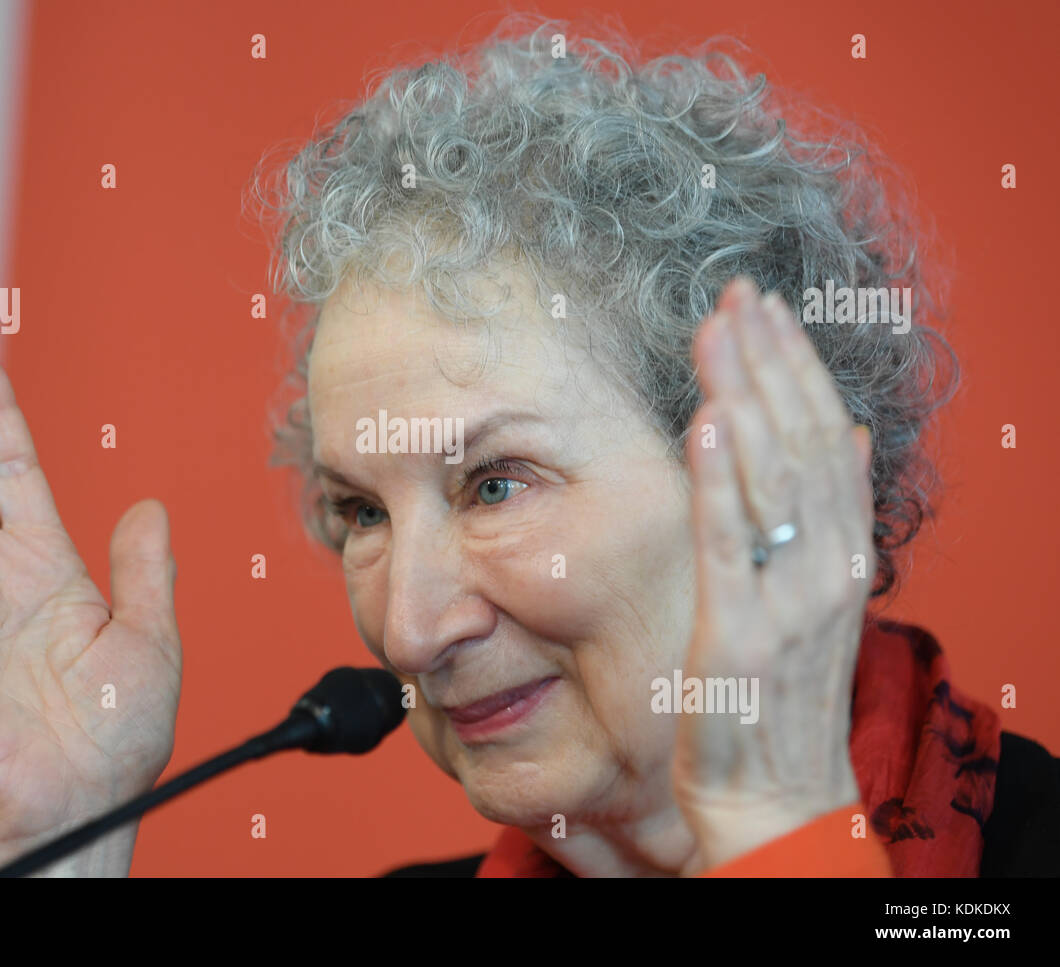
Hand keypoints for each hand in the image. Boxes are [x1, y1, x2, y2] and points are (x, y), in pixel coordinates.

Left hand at [672, 279, 873, 869]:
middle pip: (798, 443)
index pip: (820, 438)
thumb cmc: (784, 695)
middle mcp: (822, 568)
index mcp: (837, 552)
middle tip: (736, 294)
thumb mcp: (816, 596)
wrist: (776, 796)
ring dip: (744, 398)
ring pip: (769, 480)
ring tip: (720, 333)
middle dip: (767, 362)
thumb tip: (844, 434)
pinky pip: (729, 546)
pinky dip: (719, 481)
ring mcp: (784, 601)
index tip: (765, 307)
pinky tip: (704, 423)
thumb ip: (827, 514)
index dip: (794, 368)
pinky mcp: (738, 636)